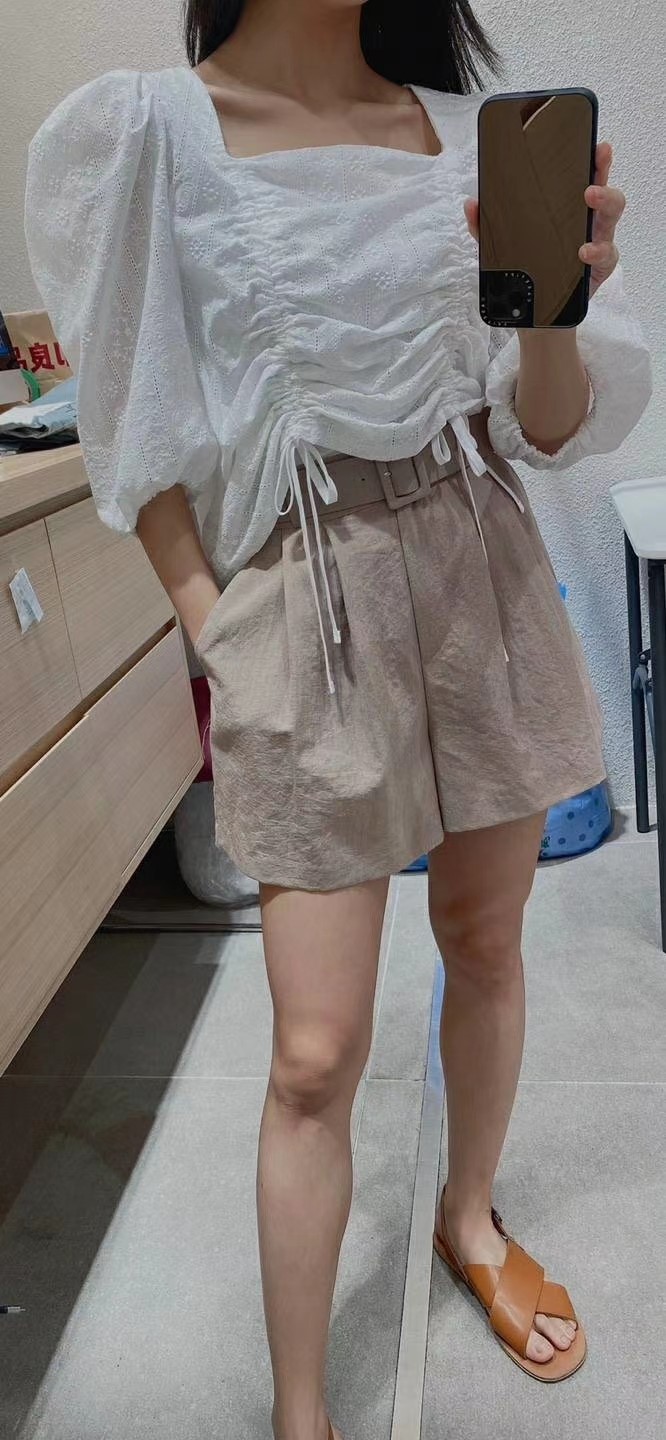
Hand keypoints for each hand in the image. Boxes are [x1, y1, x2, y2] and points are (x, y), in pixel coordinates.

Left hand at [464, 140, 624, 299]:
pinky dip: (597, 251)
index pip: (583, 177)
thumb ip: (486, 225)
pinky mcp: (599, 266)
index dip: (593, 160)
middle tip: (589, 181)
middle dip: (602, 178)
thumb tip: (470, 204)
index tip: (596, 146)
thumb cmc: (529, 268)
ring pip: (612, 217)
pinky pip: (606, 255)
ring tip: (590, 202)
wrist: (539, 310)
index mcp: (568, 209)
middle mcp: (588, 221)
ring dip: (605, 205)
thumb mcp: (503, 245)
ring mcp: (597, 241)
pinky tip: (584, 252)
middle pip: (605, 192)